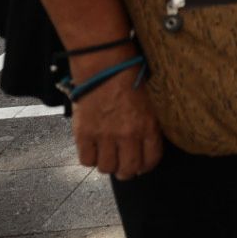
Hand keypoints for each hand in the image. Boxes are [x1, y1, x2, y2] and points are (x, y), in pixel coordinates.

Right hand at [69, 54, 161, 179]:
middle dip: (127, 171)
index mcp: (148, 126)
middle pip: (128, 170)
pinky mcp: (84, 133)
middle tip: (123, 166)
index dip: (146, 166)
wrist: (104, 66)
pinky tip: (93, 149)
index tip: (141, 165)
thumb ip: (151, 124)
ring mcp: (104, 135)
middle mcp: (127, 134)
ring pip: (106, 168)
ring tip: (107, 156)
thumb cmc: (130, 78)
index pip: (150, 160)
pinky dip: (90, 158)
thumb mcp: (151, 101)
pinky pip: (86, 160)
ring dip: (107, 165)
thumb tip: (149, 143)